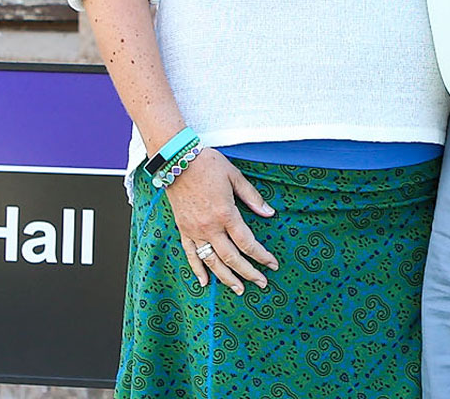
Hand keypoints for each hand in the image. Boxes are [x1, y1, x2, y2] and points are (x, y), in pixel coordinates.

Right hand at [164, 149, 278, 294]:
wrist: (176, 160)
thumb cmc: (207, 164)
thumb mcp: (234, 176)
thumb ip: (252, 197)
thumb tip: (269, 213)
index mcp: (226, 214)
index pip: (247, 243)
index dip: (261, 256)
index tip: (272, 264)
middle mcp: (210, 227)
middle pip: (232, 258)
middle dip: (248, 273)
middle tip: (261, 283)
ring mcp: (195, 231)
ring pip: (212, 261)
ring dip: (226, 278)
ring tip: (239, 289)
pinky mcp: (183, 230)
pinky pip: (190, 254)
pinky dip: (197, 270)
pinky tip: (204, 282)